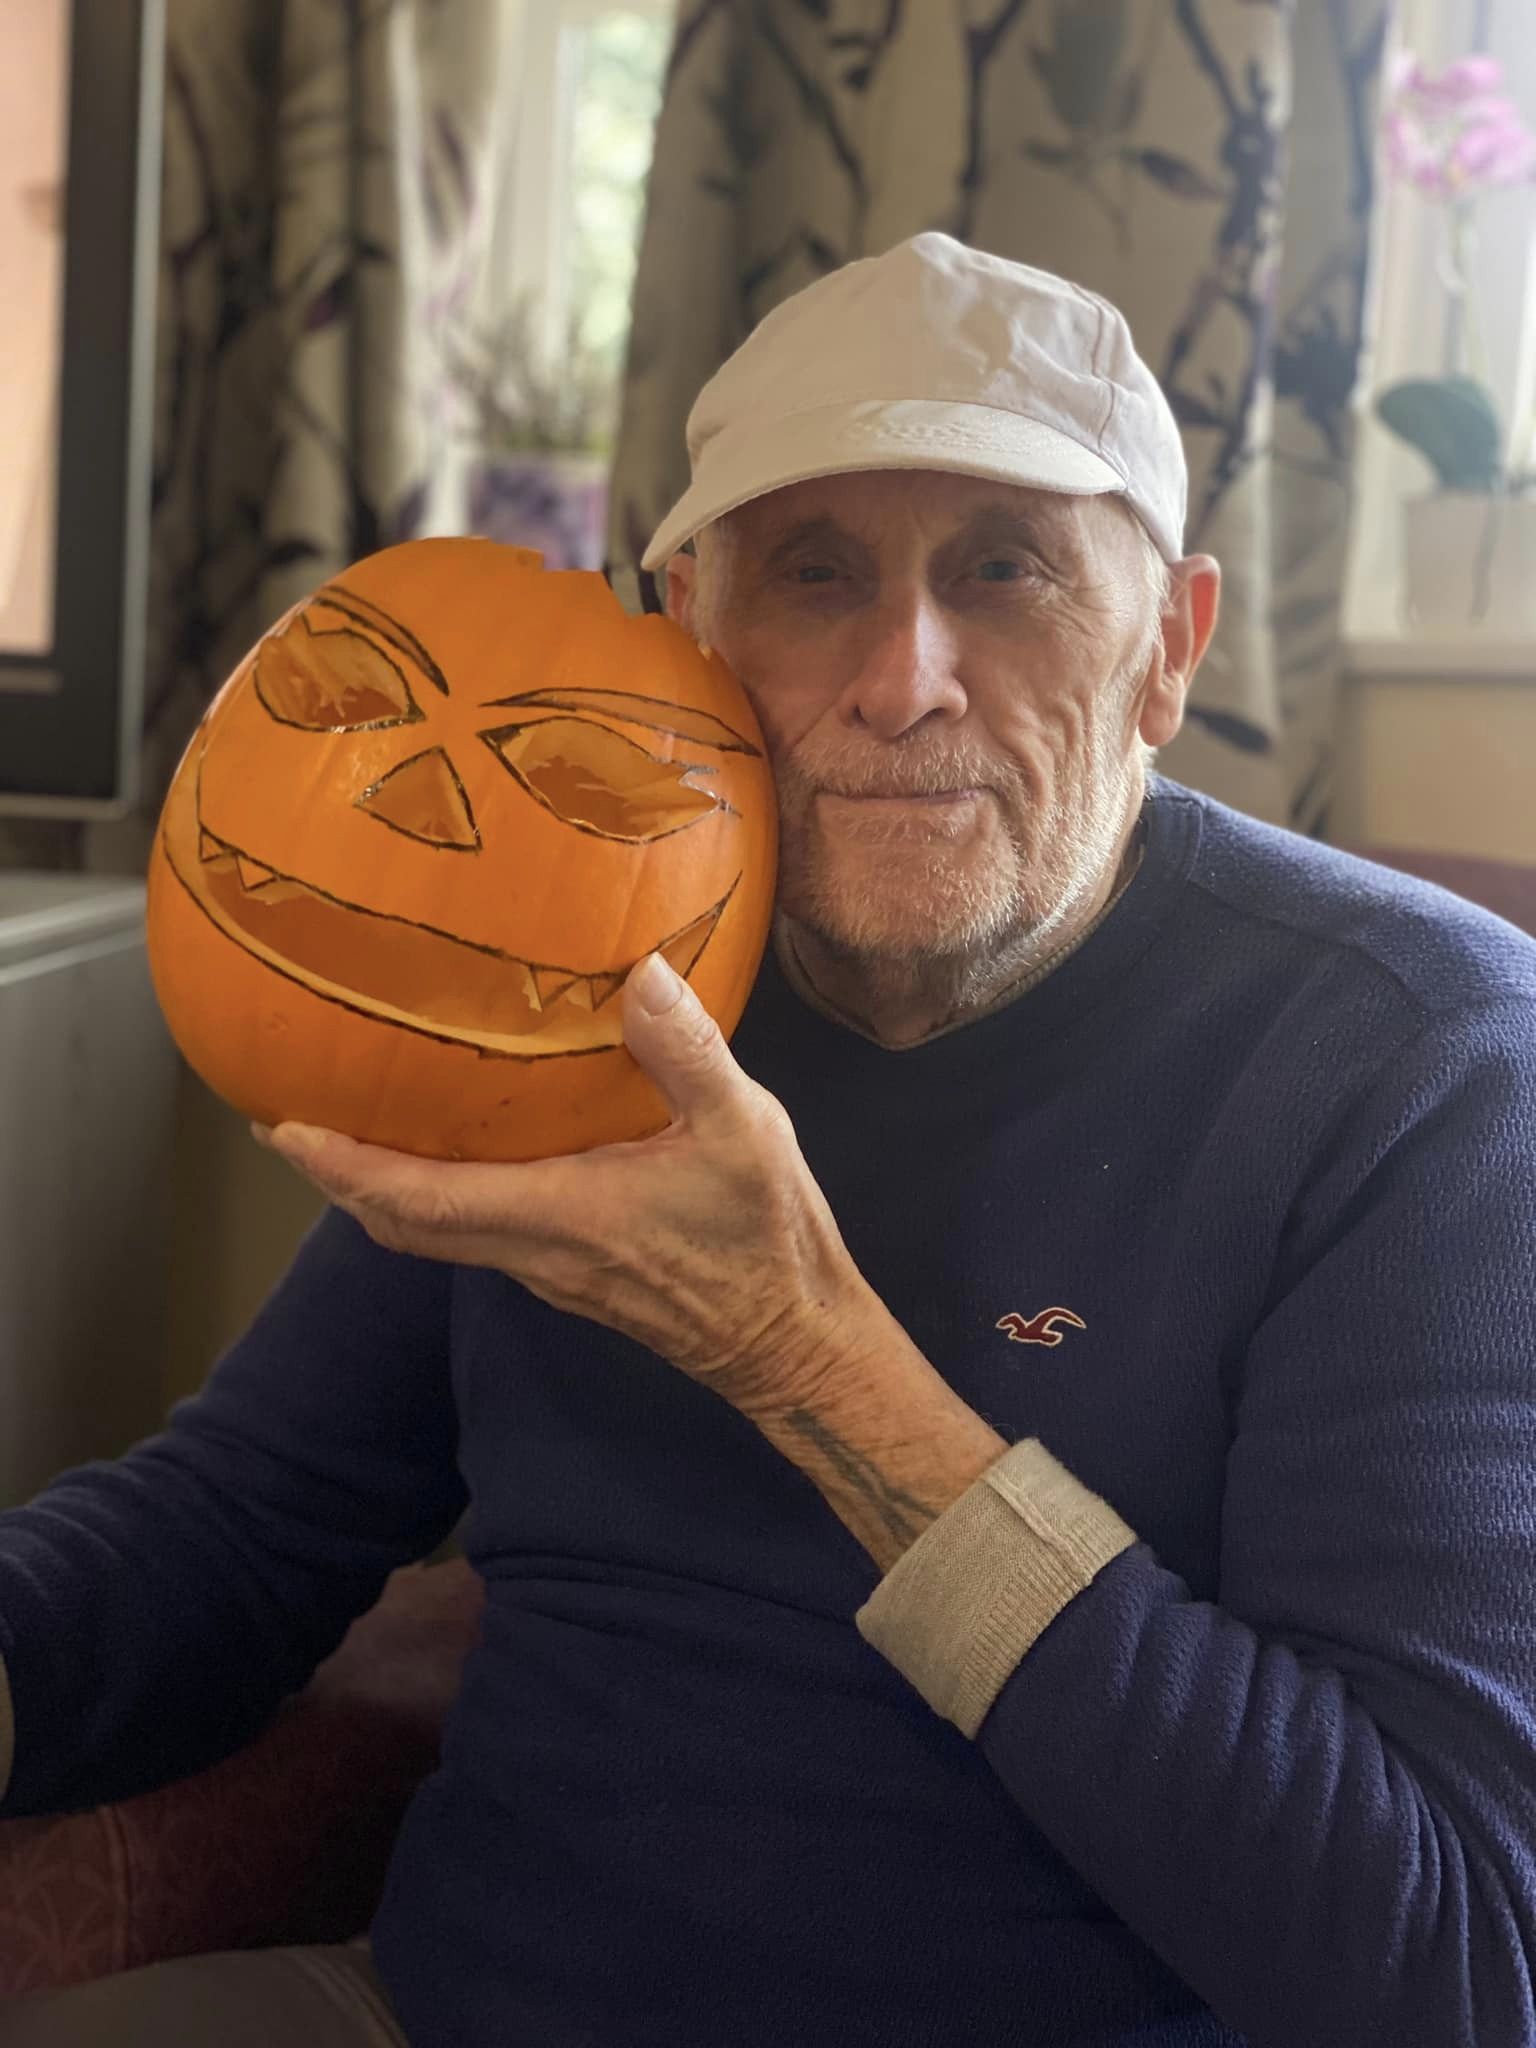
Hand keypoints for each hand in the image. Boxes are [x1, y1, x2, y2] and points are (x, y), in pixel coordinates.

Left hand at [258, 952, 877, 1420]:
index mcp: (561, 1214)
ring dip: (383, 1189)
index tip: (285, 1128)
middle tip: (291, 1121)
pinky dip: (437, 1198)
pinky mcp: (574, 1277)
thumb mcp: (744, 1132)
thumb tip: (640, 972)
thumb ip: (687, 1053)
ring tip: (358, 1126)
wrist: (794, 1345)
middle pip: (404, 1226)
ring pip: (436, 1236)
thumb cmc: (768, 1243)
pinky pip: (477, 1237)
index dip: (344, 1167)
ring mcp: (551, 1273)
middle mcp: (536, 1253)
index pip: (418, 1200)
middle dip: (340, 1178)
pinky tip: (459, 1152)